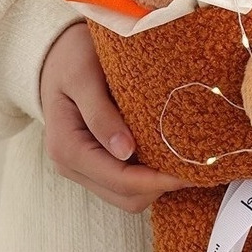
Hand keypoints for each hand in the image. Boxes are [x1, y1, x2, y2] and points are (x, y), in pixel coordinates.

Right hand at [40, 22, 190, 211]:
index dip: (157, 180)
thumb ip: (101, 114)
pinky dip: (149, 174)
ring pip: (128, 195)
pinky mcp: (97, 161)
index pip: (119, 180)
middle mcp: (72, 166)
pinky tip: (169, 153)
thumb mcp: (84, 77)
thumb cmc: (71, 58)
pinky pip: (126, 181)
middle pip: (126, 197)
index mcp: (67, 148)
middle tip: (195, 163)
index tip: (190, 169)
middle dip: (161, 185)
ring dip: (157, 183)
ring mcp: (84, 167)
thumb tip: (125, 151)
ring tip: (186, 159)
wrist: (56, 53)